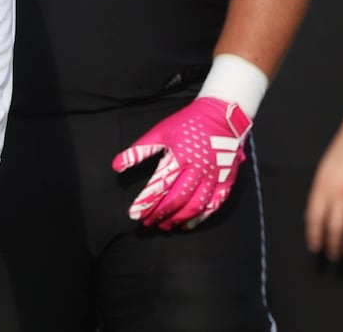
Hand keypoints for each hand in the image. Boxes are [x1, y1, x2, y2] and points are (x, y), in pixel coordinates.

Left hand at [112, 97, 250, 229]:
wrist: (221, 116)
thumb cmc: (187, 123)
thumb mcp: (160, 132)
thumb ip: (138, 151)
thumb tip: (116, 166)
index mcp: (180, 157)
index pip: (159, 186)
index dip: (146, 203)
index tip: (134, 214)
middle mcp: (198, 170)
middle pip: (177, 199)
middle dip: (160, 214)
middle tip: (148, 223)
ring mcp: (214, 177)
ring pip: (195, 206)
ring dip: (178, 219)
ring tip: (165, 227)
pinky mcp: (226, 181)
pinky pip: (214, 205)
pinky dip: (200, 217)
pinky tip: (188, 223)